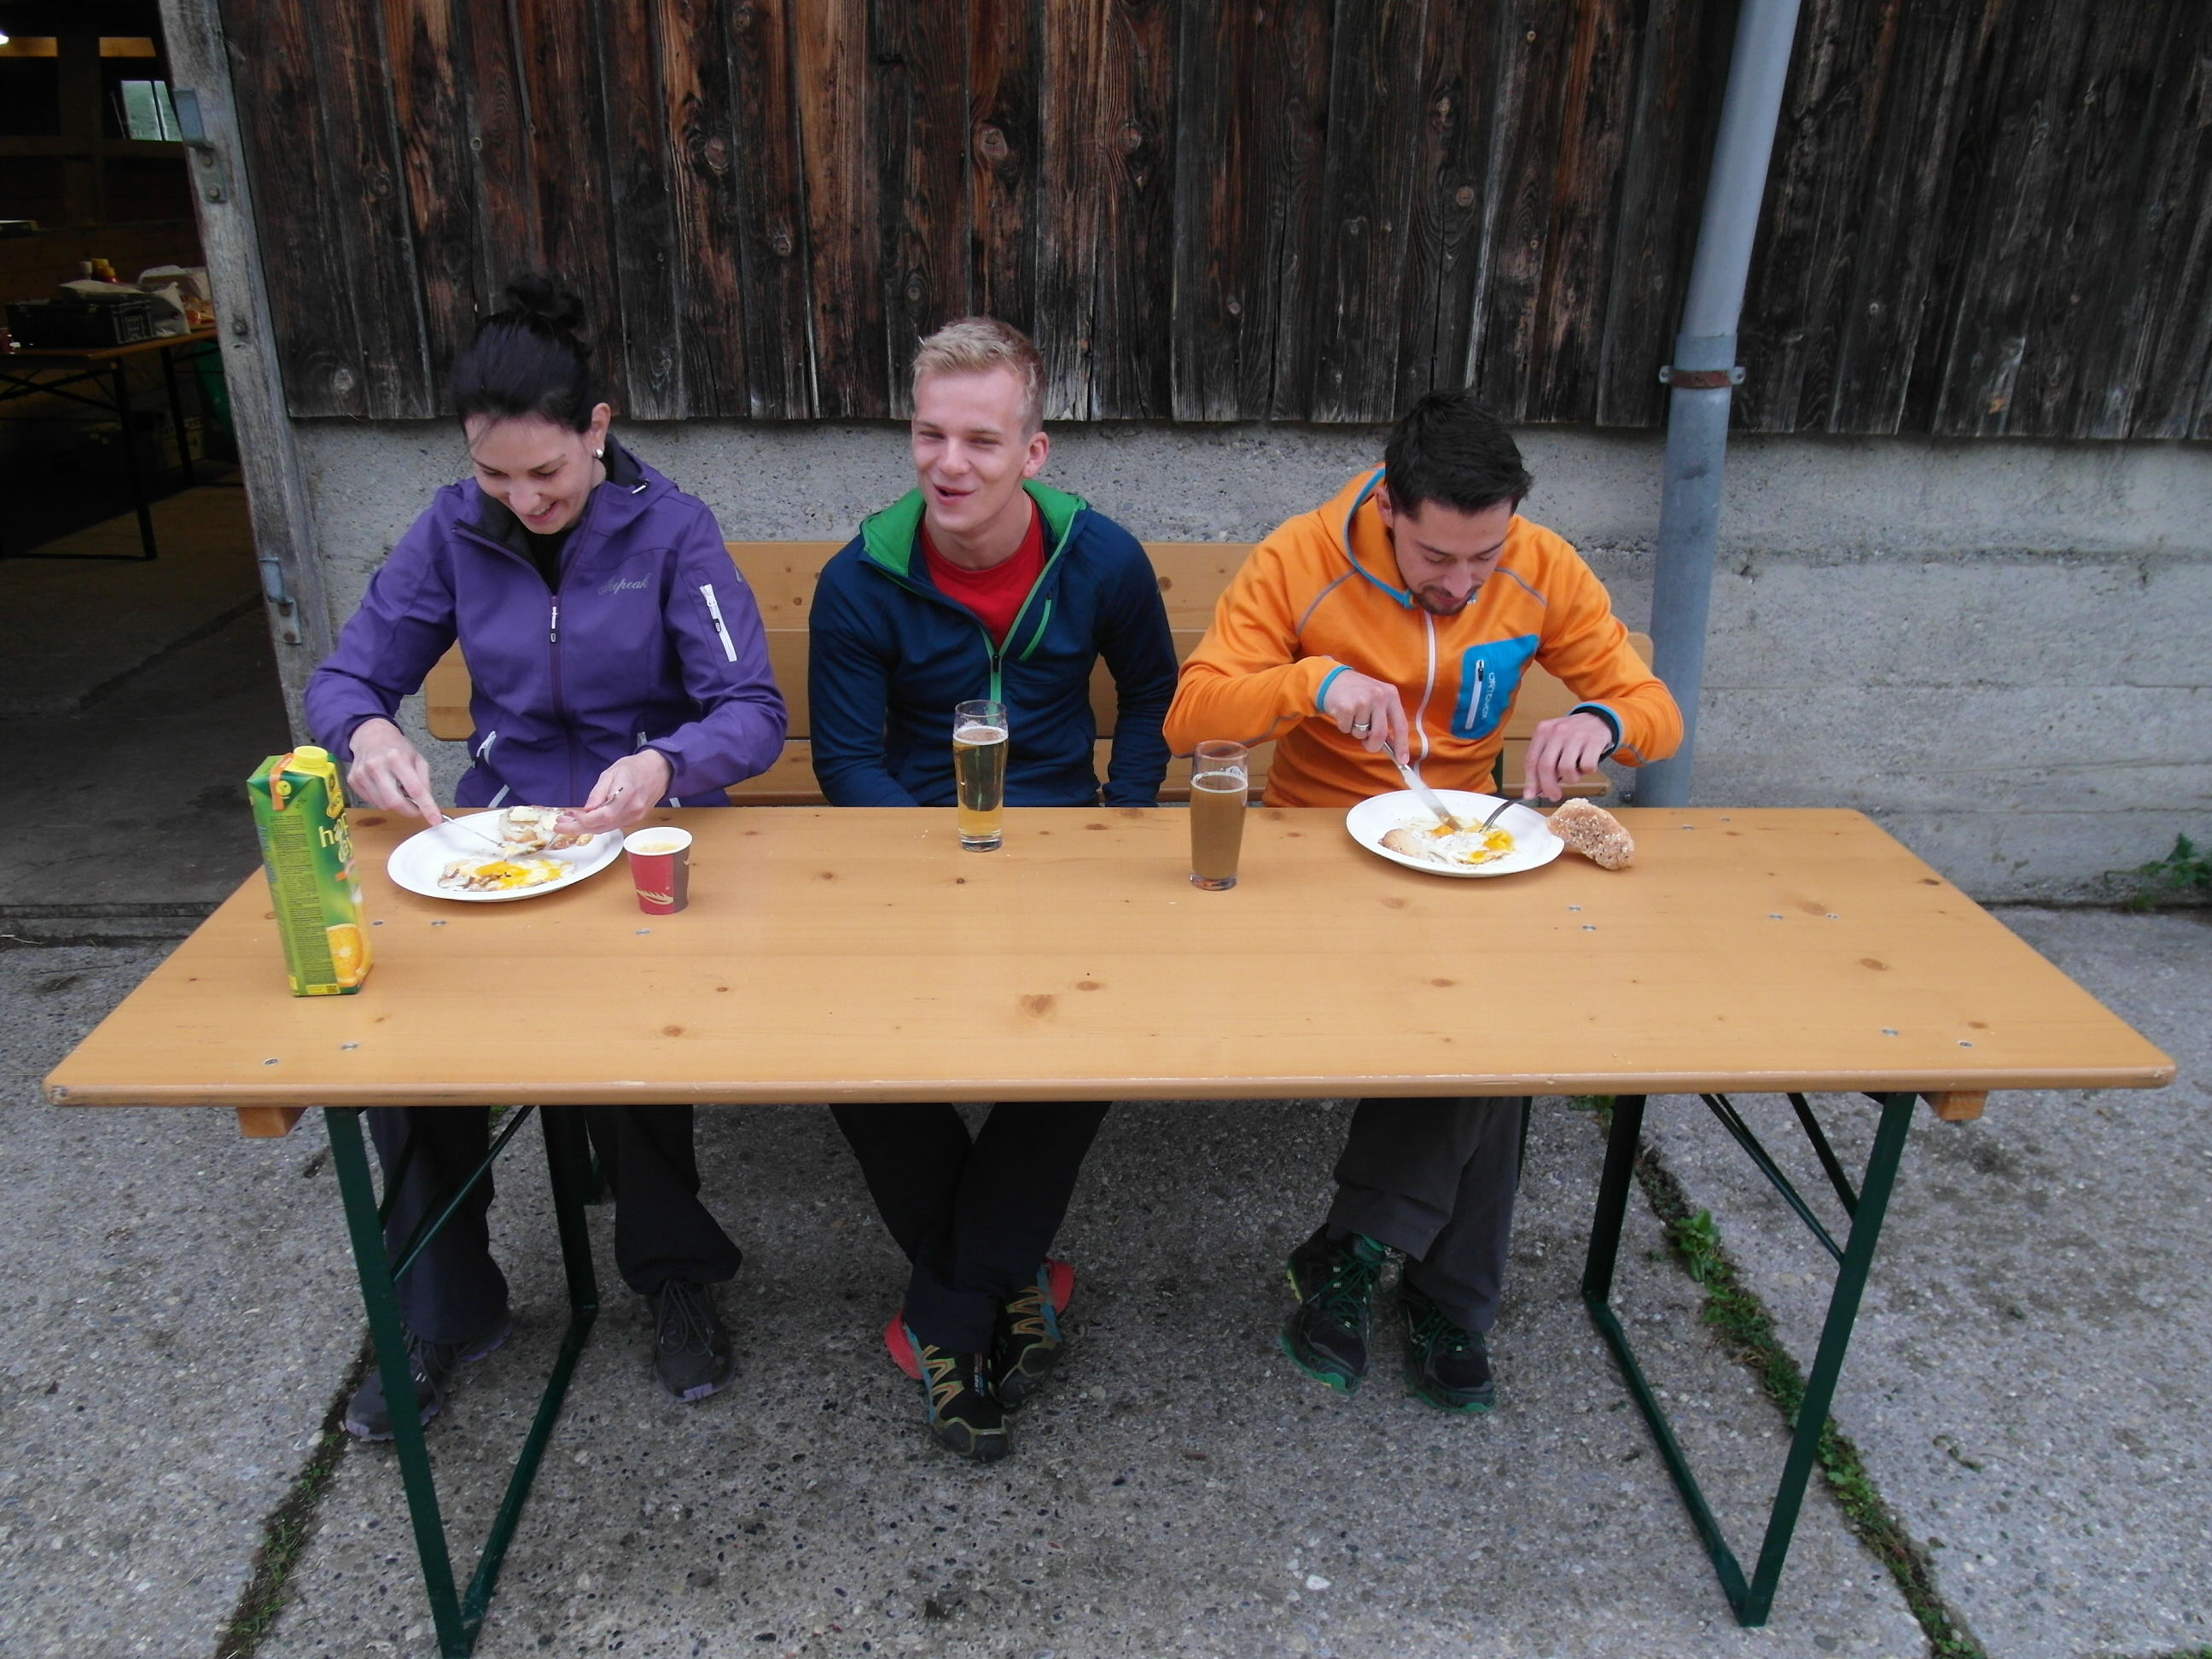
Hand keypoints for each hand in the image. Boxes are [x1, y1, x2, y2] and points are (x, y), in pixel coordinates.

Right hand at [345, 718, 440, 820]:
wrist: (369, 735)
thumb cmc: (397, 748)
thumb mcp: (417, 758)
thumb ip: (423, 780)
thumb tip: (425, 803)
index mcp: (397, 758)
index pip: (415, 788)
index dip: (426, 807)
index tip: (435, 820)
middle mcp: (377, 766)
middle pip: (395, 802)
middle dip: (409, 811)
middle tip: (416, 810)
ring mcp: (362, 774)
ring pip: (382, 804)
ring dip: (395, 804)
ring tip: (398, 790)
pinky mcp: (353, 780)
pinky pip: (371, 801)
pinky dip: (382, 800)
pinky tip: (384, 787)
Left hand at [557, 750, 672, 835]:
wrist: (659, 771)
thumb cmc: (634, 767)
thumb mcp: (612, 772)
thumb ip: (599, 792)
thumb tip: (587, 809)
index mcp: (627, 794)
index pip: (603, 815)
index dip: (584, 820)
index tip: (568, 816)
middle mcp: (632, 810)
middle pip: (602, 826)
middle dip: (578, 828)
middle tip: (558, 825)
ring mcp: (635, 817)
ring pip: (606, 829)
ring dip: (585, 828)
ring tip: (567, 822)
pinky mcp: (634, 820)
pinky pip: (612, 826)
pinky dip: (596, 826)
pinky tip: (584, 820)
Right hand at [1320, 668, 1407, 754]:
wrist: (1332, 679)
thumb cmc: (1357, 692)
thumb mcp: (1377, 699)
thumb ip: (1386, 719)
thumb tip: (1393, 747)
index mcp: (1391, 695)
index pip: (1401, 725)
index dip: (1402, 745)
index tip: (1402, 760)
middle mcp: (1379, 696)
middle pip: (1380, 734)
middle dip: (1373, 745)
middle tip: (1367, 744)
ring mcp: (1362, 701)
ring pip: (1361, 734)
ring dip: (1355, 731)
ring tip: (1352, 715)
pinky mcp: (1346, 707)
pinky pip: (1346, 729)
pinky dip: (1344, 726)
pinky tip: (1343, 712)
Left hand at [1522, 711, 1612, 799]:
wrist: (1598, 719)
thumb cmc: (1572, 736)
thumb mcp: (1553, 743)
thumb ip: (1543, 764)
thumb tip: (1535, 791)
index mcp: (1542, 731)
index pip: (1531, 761)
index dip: (1531, 782)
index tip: (1530, 795)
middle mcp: (1557, 731)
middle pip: (1546, 766)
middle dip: (1549, 786)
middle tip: (1554, 796)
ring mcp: (1576, 735)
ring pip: (1566, 768)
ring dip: (1571, 778)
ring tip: (1575, 773)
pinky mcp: (1594, 740)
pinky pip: (1587, 766)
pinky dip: (1587, 771)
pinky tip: (1587, 765)